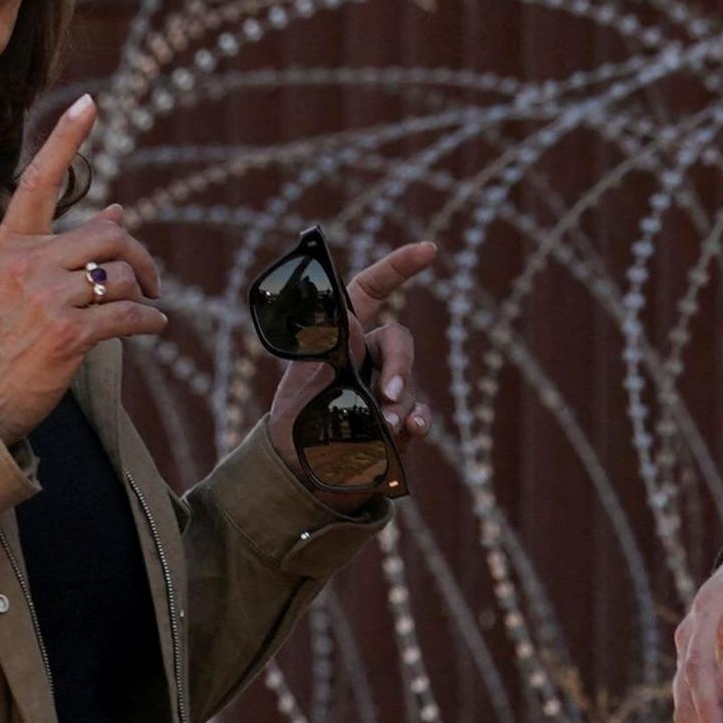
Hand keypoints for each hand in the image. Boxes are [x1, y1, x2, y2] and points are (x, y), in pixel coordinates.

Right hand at [0, 95, 167, 442]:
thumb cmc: (0, 341)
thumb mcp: (17, 285)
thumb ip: (60, 248)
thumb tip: (116, 208)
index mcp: (10, 246)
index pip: (40, 182)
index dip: (66, 139)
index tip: (90, 102)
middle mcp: (26, 264)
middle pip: (108, 234)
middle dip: (140, 256)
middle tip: (152, 279)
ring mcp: (46, 297)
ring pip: (122, 275)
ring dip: (141, 294)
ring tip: (141, 310)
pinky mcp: (68, 333)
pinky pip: (128, 315)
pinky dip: (149, 322)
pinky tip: (153, 328)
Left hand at [265, 239, 439, 514]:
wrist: (297, 472)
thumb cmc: (294, 420)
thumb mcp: (302, 381)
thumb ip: (326, 351)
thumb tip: (351, 318)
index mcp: (344, 336)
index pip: (372, 291)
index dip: (398, 266)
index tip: (428, 250)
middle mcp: (369, 357)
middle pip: (399, 342)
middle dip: (399, 365)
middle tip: (388, 396)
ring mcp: (387, 390)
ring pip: (408, 383)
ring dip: (400, 402)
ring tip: (386, 426)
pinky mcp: (399, 422)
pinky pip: (419, 414)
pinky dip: (417, 420)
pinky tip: (410, 429)